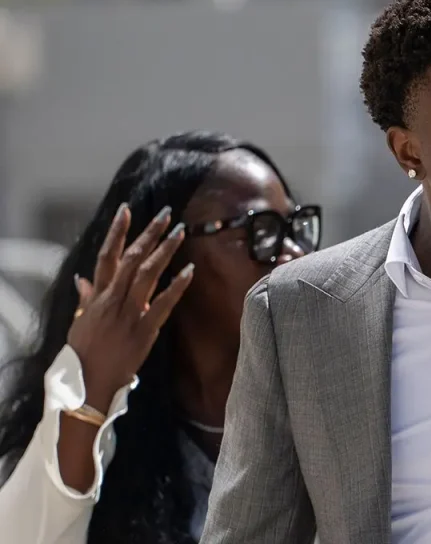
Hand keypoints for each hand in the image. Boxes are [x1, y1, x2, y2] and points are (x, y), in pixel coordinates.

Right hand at [66, 203, 193, 409]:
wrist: (88, 382)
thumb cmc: (83, 353)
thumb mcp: (80, 322)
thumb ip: (85, 299)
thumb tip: (83, 281)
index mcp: (97, 295)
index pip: (107, 255)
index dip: (117, 231)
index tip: (127, 210)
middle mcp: (112, 299)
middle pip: (131, 257)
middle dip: (149, 233)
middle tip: (166, 213)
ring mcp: (128, 312)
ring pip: (147, 273)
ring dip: (164, 250)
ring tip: (180, 231)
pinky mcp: (144, 329)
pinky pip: (163, 303)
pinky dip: (177, 286)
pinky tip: (190, 270)